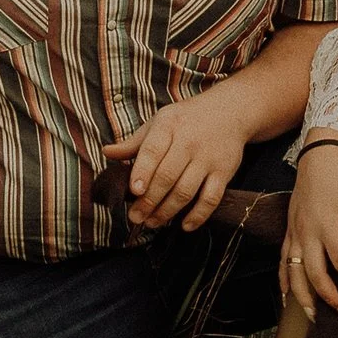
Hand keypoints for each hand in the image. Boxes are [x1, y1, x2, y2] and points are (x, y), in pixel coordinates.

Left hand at [101, 87, 252, 231]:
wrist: (230, 112)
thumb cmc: (187, 120)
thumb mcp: (159, 122)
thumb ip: (134, 142)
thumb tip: (107, 152)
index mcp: (169, 126)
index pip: (153, 151)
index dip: (143, 172)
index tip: (133, 191)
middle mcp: (189, 142)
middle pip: (168, 176)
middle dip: (149, 200)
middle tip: (136, 217)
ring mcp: (208, 159)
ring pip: (186, 190)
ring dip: (167, 211)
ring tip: (153, 222)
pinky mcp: (224, 172)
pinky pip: (211, 198)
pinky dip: (199, 215)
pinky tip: (185, 226)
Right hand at [283, 135, 337, 321]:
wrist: (318, 155)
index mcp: (326, 222)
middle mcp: (306, 231)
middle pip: (313, 273)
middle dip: (329, 298)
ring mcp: (294, 232)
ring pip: (293, 272)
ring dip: (303, 297)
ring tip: (314, 317)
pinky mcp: (288, 232)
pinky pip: (282, 262)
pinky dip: (284, 282)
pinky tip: (289, 299)